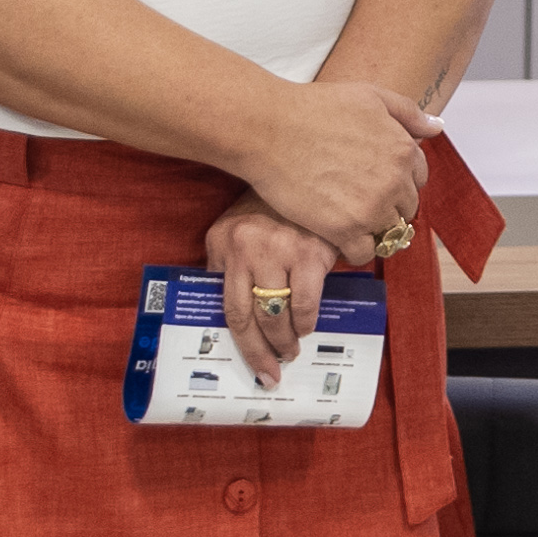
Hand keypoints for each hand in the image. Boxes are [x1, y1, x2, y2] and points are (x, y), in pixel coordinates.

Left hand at [203, 195, 343, 387]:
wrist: (299, 167)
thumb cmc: (263, 206)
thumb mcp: (229, 229)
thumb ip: (222, 265)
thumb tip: (223, 308)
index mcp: (228, 247)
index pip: (233, 310)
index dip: (246, 346)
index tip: (258, 369)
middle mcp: (253, 251)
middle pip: (258, 318)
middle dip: (267, 350)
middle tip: (276, 368)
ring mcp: (285, 251)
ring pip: (284, 312)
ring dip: (290, 338)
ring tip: (293, 349)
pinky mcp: (315, 249)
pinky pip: (311, 298)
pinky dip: (309, 318)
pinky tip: (308, 325)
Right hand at [240, 80, 437, 262]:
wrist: (269, 128)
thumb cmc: (314, 108)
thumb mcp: (369, 96)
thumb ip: (407, 113)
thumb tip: (436, 128)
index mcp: (404, 149)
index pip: (419, 178)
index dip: (398, 179)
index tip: (376, 180)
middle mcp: (395, 181)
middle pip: (406, 208)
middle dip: (388, 205)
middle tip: (358, 201)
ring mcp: (371, 208)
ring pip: (388, 233)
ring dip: (372, 229)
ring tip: (348, 219)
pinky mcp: (344, 230)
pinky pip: (363, 253)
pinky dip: (353, 248)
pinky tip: (337, 234)